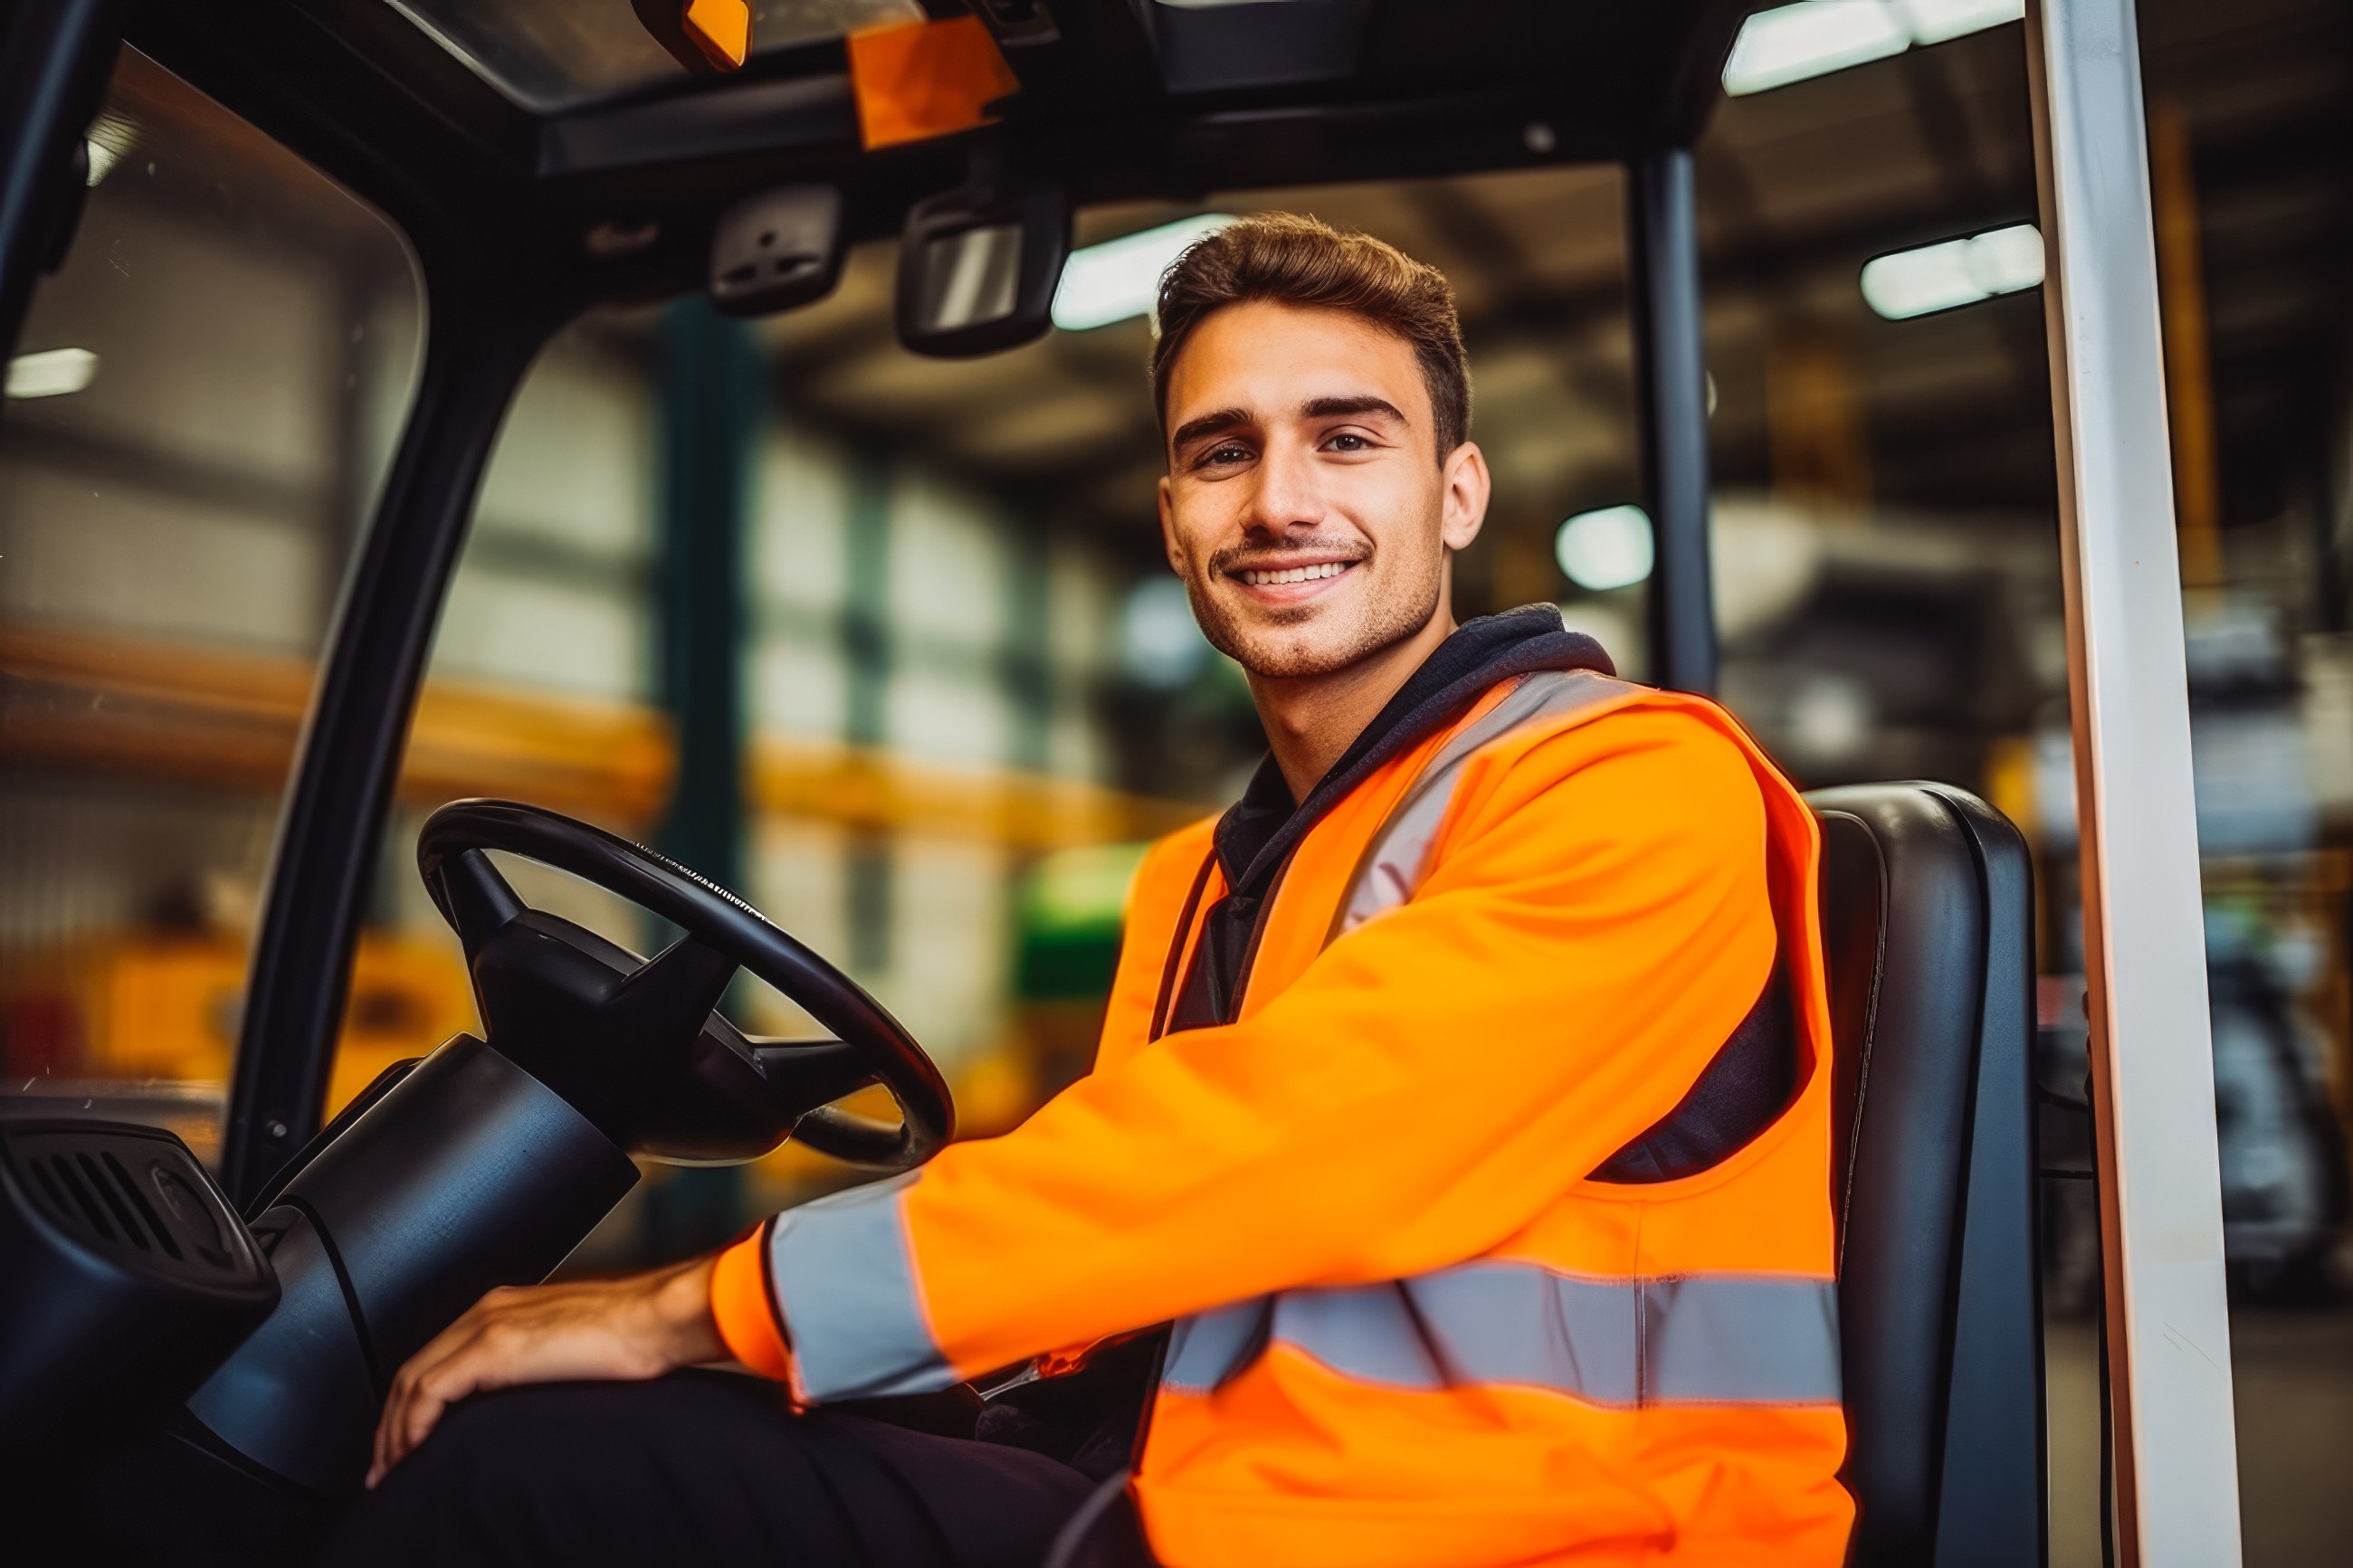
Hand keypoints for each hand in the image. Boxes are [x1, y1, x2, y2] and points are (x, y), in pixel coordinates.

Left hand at [367, 1255, 725, 1487]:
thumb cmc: (636, 1335)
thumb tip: (535, 1399)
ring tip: (392, 1470)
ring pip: (411, 1381)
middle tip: (385, 1465)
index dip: (412, 1402)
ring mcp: (488, 1325)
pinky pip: (430, 1392)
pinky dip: (413, 1426)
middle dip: (390, 1422)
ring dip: (394, 1431)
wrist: (658, 1318)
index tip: (407, 1439)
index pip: (438, 1356)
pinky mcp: (494, 1348)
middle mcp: (488, 1310)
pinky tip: (414, 1453)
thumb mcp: (576, 1349)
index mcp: (506, 1308)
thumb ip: (544, 1363)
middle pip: (413, 1368)